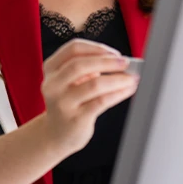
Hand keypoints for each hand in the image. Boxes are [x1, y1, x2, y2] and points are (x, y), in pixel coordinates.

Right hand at [40, 39, 139, 154]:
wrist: (57, 135)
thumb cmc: (69, 103)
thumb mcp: (70, 81)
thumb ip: (89, 68)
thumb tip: (120, 61)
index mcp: (51, 69)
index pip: (73, 48)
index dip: (97, 48)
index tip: (115, 53)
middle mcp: (52, 85)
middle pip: (80, 64)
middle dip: (108, 62)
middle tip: (126, 63)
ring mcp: (62, 103)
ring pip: (94, 84)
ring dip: (117, 79)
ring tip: (132, 78)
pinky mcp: (76, 119)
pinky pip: (101, 101)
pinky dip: (118, 93)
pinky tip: (128, 90)